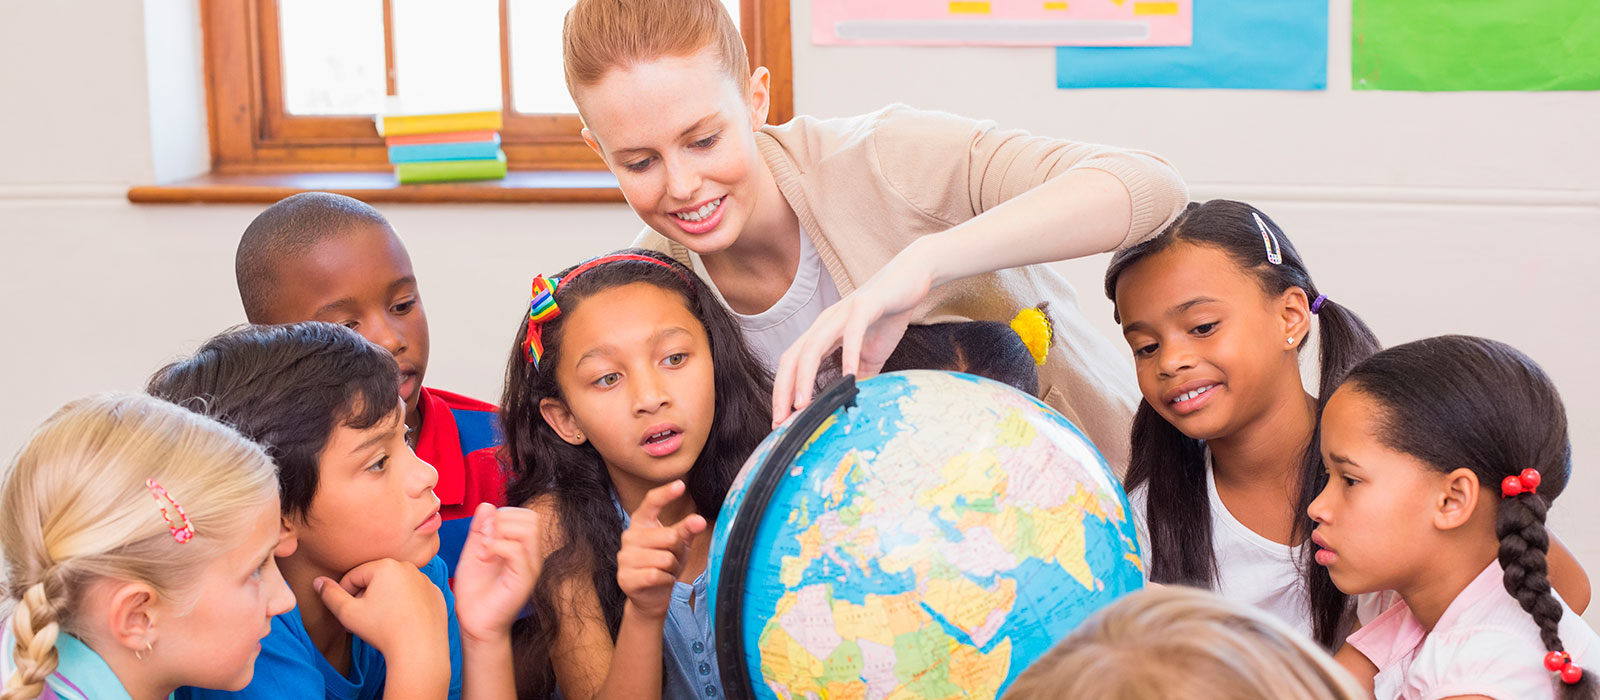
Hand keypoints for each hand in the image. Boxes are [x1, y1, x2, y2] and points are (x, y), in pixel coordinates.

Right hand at [314, 558, 447, 659]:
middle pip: (376, 580)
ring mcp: (425, 580)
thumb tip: (318, 581)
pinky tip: (401, 622)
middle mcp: (409, 567)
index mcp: (386, 565)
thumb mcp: (348, 613)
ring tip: (380, 622)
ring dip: (384, 601)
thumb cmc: (382, 630)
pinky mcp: (436, 594)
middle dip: (365, 598)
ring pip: (395, 587)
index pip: (354, 576)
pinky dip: (405, 606)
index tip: (348, 614)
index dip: (345, 595)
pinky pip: (413, 596)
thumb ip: (330, 595)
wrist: (419, 650)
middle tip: (362, 621)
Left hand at [453, 503, 546, 643]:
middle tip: (483, 539)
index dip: (502, 514)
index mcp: (522, 547)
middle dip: (503, 520)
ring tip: (484, 549)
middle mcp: (532, 555)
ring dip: (500, 532)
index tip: (482, 532)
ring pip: (529, 530)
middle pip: (532, 518)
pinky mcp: (524, 580)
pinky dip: (497, 547)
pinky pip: (518, 551)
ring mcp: (530, 567)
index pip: (526, 514)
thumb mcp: (473, 552)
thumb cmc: (475, 591)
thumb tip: (488, 505)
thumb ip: (480, 529)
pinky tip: (484, 557)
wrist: (474, 623)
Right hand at [617, 481, 704, 620]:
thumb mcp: (678, 544)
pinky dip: (666, 580)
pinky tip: (661, 581)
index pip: (651, 503)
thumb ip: (687, 530)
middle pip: (669, 536)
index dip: (666, 494)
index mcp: (640, 523)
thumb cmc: (664, 565)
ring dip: (672, 568)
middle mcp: (629, 537)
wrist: (650, 597)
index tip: (681, 485)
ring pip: (664, 558)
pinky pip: (657, 575)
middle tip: (672, 559)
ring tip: (665, 571)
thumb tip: (699, 520)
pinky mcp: (625, 578)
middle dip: (677, 551)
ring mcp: (624, 558)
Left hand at [772, 244, 934, 423]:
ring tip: (804, 405)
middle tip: (782, 421)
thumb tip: (851, 405)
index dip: (783, 392)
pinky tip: (849, 376)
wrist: (910, 279)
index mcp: (821, 333)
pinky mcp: (865, 306)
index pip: (791, 364)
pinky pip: (852, 333)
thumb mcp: (870, 355)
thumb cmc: (886, 317)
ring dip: (805, 377)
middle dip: (784, 390)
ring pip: (813, 346)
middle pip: (793, 357)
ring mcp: (842, 313)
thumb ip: (858, 378)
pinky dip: (848, 355)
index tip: (781, 422)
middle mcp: (824, 322)